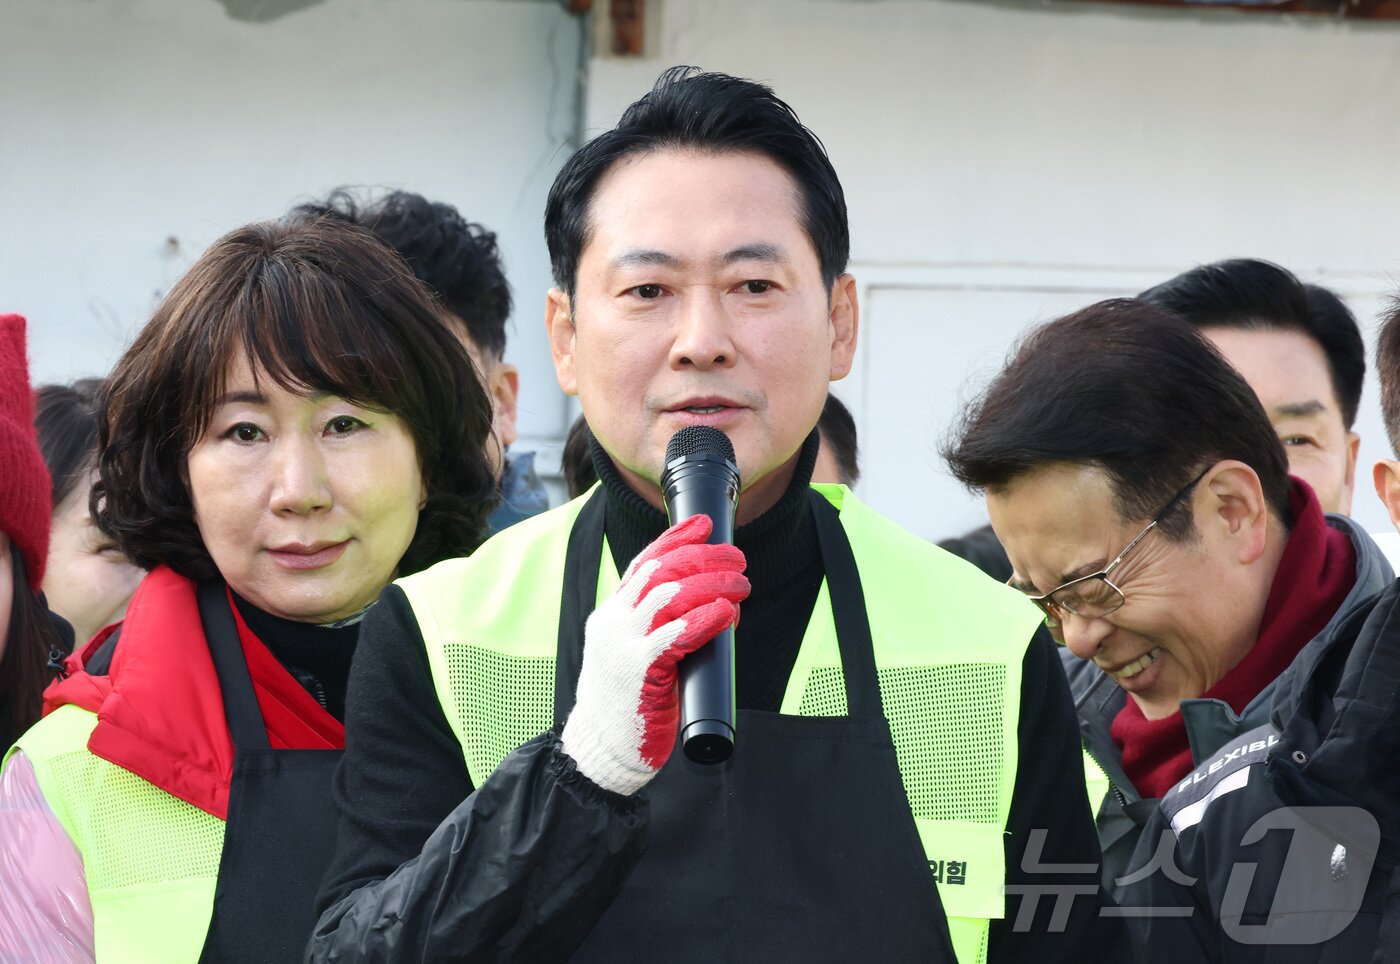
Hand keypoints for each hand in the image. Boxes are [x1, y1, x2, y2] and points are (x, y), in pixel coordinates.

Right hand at [561, 515, 748, 794]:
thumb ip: (662, 629)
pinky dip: (704, 619)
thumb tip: (713, 608)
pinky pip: (674, 636)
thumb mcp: (639, 654)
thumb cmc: (628, 706)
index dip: (674, 539)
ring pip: (669, 597)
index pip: (643, 563)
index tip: (702, 525)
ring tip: (742, 584)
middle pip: (661, 573)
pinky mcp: (640, 672)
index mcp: (613, 615)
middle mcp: (614, 623)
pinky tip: (726, 613)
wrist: (602, 751)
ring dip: (712, 584)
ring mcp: (624, 646)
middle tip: (737, 559)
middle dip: (703, 558)